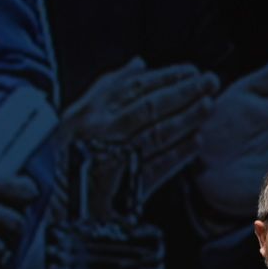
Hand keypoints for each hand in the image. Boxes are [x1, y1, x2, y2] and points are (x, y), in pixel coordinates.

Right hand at [59, 58, 218, 199]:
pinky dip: (177, 154)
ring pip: (157, 133)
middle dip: (184, 92)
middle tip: (209, 81)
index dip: (166, 76)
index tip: (190, 71)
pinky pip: (156, 166)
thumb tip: (138, 64)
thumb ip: (106, 87)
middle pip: (150, 107)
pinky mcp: (123, 185)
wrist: (58, 205)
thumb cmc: (65, 158)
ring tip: (208, 106)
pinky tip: (195, 143)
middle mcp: (100, 133)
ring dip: (186, 119)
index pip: (134, 87)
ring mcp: (113, 159)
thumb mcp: (74, 115)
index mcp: (87, 113)